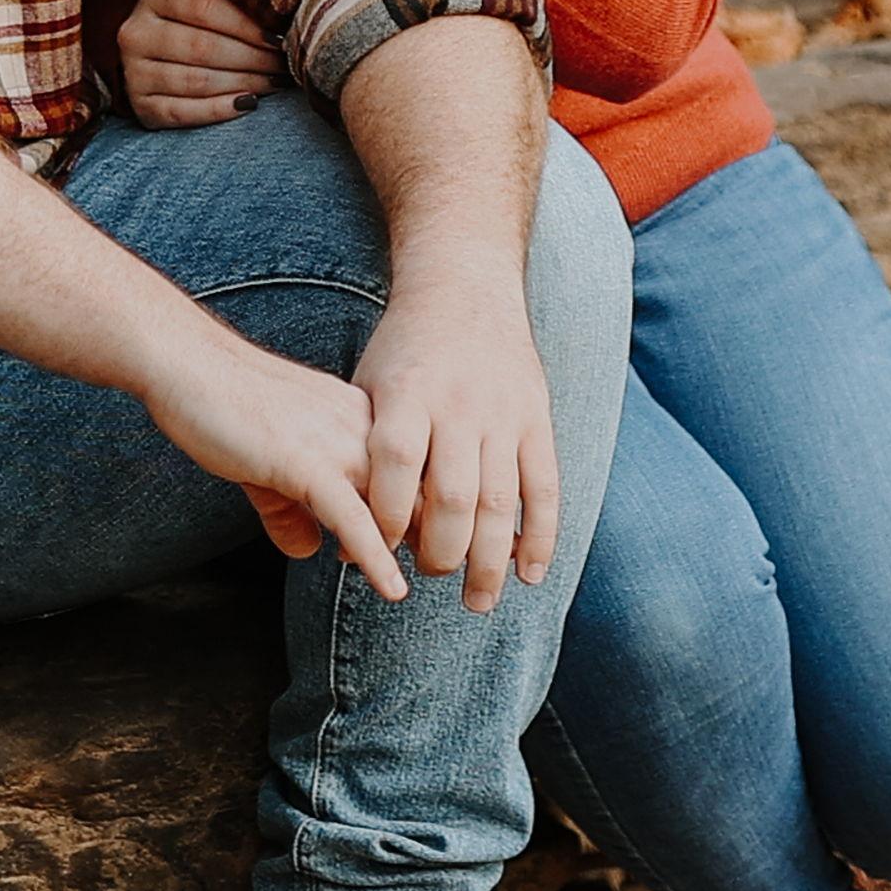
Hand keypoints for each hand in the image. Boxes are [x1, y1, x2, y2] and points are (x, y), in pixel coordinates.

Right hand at [115, 0, 286, 127]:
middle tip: (283, 63)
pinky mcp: (141, 106)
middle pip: (202, 47)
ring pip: (196, 81)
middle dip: (252, 58)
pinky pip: (183, 112)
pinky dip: (219, 110)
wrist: (156, 52)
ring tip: (274, 81)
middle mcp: (136, 32)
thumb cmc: (196, 19)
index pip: (204, 8)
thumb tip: (280, 16)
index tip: (278, 37)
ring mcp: (134, 72)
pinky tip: (247, 103)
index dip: (246, 25)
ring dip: (243, 83)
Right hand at [142, 326, 414, 602]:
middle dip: (437, 533)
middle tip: (444, 572)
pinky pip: (352, 518)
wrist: (189, 363)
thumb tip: (307, 549)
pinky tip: (391, 588)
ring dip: (414, 550)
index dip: (432, 508)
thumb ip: (291, 507)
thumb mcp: (269, 461)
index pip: (420, 468)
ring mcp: (335, 444)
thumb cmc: (225, 403)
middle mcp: (361, 427)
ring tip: (426, 585)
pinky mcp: (304, 463)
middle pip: (423, 488)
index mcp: (362, 417)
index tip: (436, 543)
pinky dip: (375, 557)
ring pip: (395, 506)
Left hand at [348, 271, 564, 609]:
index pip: (397, 464)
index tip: (379, 549)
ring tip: (477, 602)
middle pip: (453, 494)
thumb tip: (345, 539)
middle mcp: (458, 404)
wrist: (464, 288)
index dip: (388, 516)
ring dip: (491, 561)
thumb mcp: (369, 387)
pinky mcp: (536, 419)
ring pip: (501, 501)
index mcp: (407, 393)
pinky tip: (530, 574)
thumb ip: (362, 457)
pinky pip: (545, 486)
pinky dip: (541, 536)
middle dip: (441, 551)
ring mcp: (503, 413)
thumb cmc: (404, 351)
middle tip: (429, 575)